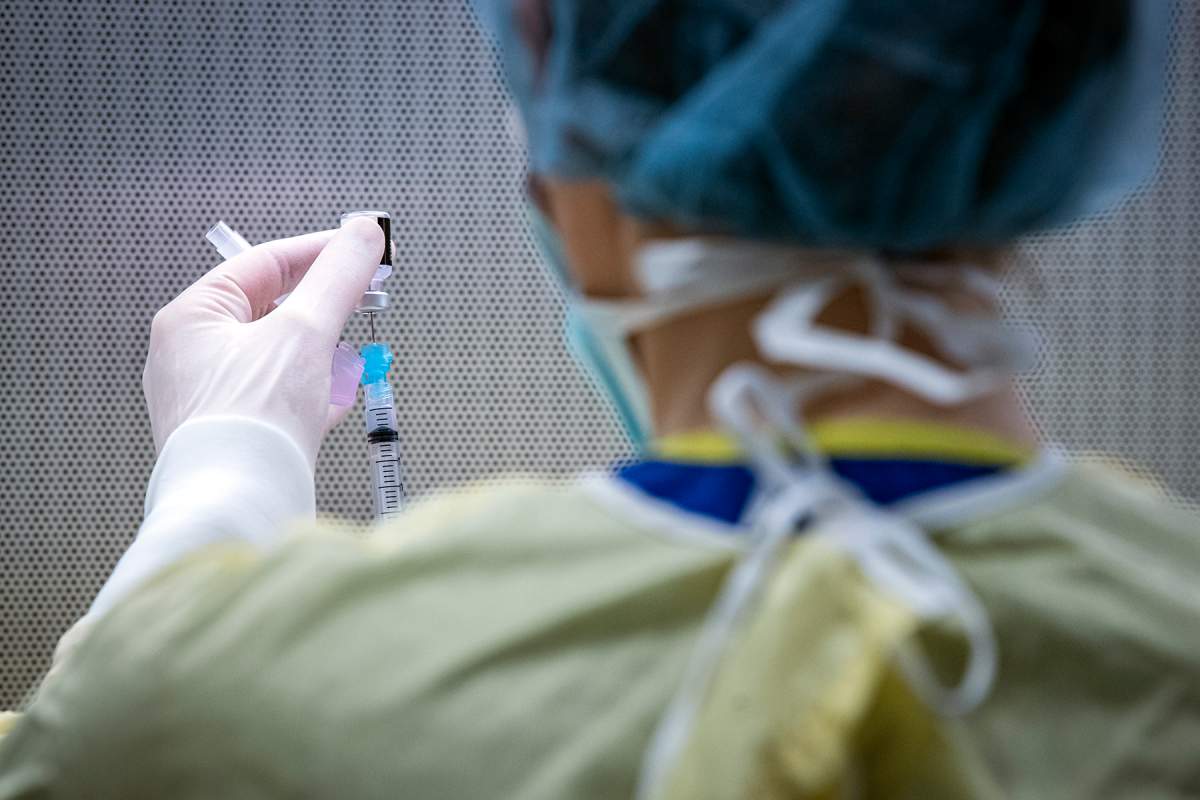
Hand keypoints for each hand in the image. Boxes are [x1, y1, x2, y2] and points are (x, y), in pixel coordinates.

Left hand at [143, 218, 384, 468]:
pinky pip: (277, 398)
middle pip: (273, 311)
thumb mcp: (305, 332)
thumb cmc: (251, 420)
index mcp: (191, 319)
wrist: (237, 505)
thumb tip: (363, 233)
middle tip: (366, 301)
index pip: (264, 264)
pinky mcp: (233, 435)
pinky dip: (311, 393)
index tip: (364, 249)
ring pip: (278, 357)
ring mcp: (210, 399)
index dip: (321, 252)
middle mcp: (191, 356)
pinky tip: (336, 401)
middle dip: (325, 310)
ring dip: (323, 355)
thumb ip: (339, 277)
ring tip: (351, 361)